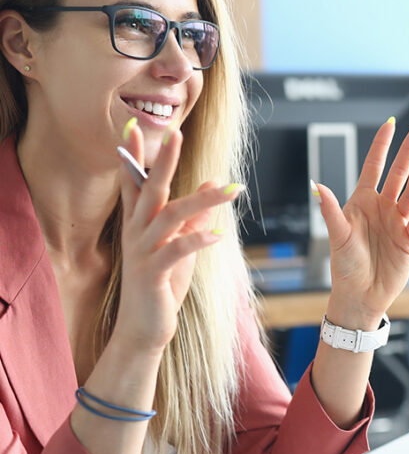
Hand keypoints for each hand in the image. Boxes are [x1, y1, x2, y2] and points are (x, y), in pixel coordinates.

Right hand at [113, 123, 238, 353]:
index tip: (133, 125)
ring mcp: (142, 252)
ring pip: (169, 217)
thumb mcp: (182, 247)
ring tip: (230, 189)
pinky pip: (176, 250)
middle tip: (176, 134)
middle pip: (150, 190)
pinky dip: (198, 239)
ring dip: (202, 200)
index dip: (133, 155)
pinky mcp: (152, 274)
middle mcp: (135, 233)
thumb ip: (196, 217)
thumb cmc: (162, 285)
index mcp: (139, 224)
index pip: (135, 183)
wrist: (144, 328)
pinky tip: (219, 234)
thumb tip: (214, 184)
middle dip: (164, 162)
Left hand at [315, 118, 408, 328]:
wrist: (360, 296)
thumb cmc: (344, 266)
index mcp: (363, 201)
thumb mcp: (337, 237)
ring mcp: (397, 222)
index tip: (392, 123)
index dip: (383, 144)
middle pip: (399, 171)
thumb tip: (317, 186)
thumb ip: (330, 211)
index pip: (375, 165)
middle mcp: (383, 207)